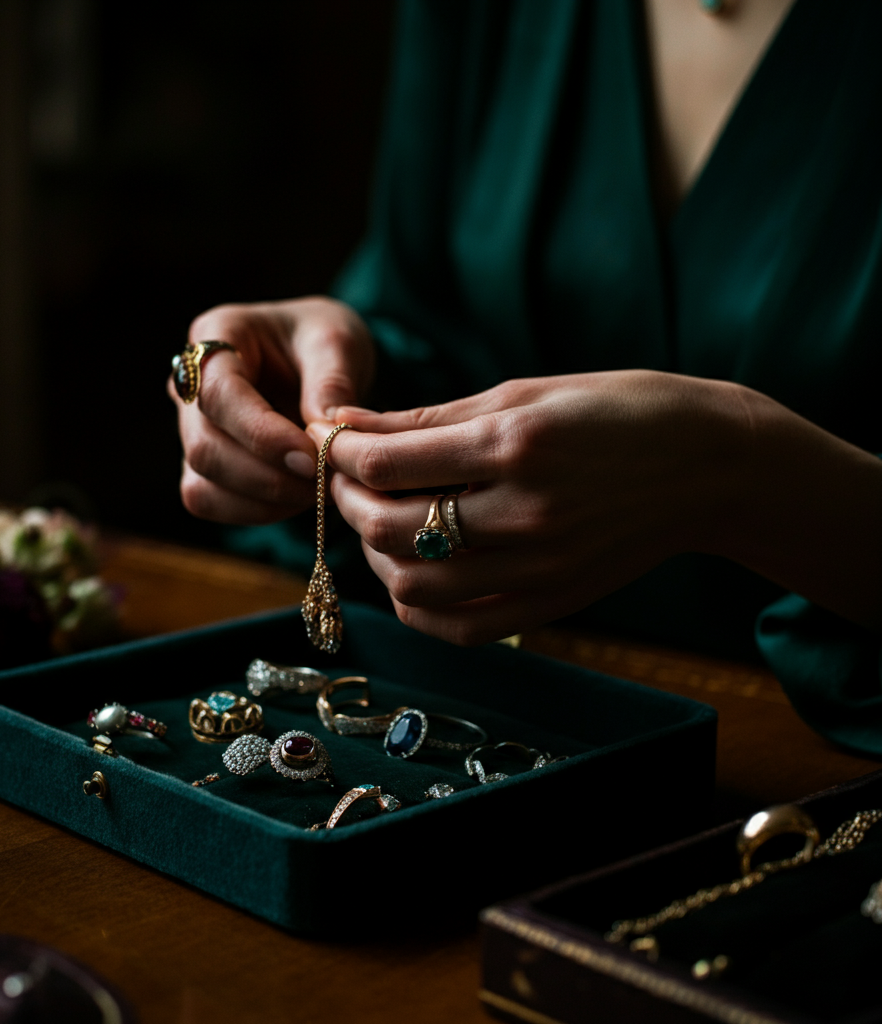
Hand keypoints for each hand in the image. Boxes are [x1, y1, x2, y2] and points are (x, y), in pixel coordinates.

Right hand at [170, 297, 373, 523]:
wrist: (319, 358)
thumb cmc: (323, 340)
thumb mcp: (338, 340)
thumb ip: (333, 380)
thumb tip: (325, 433)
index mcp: (216, 334)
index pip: (218, 394)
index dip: (261, 434)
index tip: (311, 458)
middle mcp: (190, 384)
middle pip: (205, 447)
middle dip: (268, 476)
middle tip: (326, 482)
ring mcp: (191, 428)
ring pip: (202, 483)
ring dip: (265, 499)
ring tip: (319, 491)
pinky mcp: (203, 465)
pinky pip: (212, 503)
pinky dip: (258, 511)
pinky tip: (300, 499)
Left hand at [310, 369, 881, 643]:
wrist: (709, 467)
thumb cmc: (619, 412)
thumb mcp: (525, 392)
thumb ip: (432, 418)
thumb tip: (350, 425)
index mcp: (515, 443)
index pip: (388, 460)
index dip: (340, 449)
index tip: (329, 437)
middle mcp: (524, 511)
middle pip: (390, 527)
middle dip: (348, 501)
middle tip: (349, 479)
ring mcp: (540, 567)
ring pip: (414, 584)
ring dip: (377, 554)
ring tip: (380, 521)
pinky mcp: (552, 603)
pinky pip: (458, 626)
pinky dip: (417, 604)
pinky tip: (413, 570)